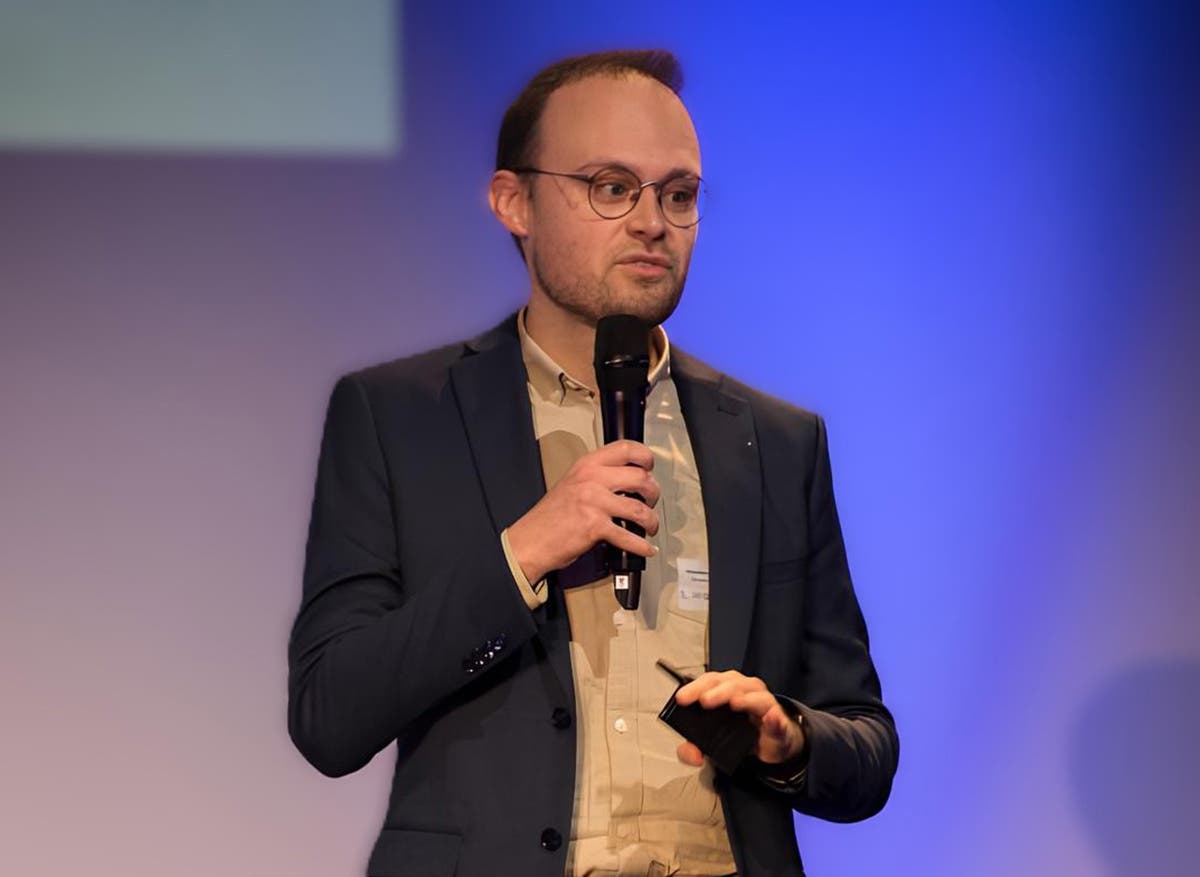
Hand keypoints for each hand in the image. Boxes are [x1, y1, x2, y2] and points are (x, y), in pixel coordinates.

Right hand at [506, 439, 659, 584]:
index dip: (646, 457)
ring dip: (651, 521)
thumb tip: (630, 482)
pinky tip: (646, 549)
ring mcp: (594, 502)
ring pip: (640, 509)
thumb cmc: (551, 516)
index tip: (650, 467)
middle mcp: (592, 479)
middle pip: (641, 478)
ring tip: (650, 527)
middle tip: (651, 502)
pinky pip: (629, 537)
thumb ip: (598, 477)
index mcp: (587, 464)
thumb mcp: (573, 483)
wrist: (530, 540)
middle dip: (653, 493)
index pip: (626, 448)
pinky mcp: (595, 527)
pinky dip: (642, 546)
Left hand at [673, 670, 805, 766]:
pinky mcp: (778, 720)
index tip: (681, 699)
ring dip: (744, 699)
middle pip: (730, 683)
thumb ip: (693, 749)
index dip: (694, 687)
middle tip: (704, 701)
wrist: (769, 744)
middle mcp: (744, 689)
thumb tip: (692, 755)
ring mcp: (763, 702)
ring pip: (754, 695)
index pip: (709, 681)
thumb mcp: (711, 742)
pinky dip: (774, 718)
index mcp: (725, 689)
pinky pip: (777, 718)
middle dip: (716, 692)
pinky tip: (770, 718)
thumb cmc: (740, 732)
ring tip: (733, 703)